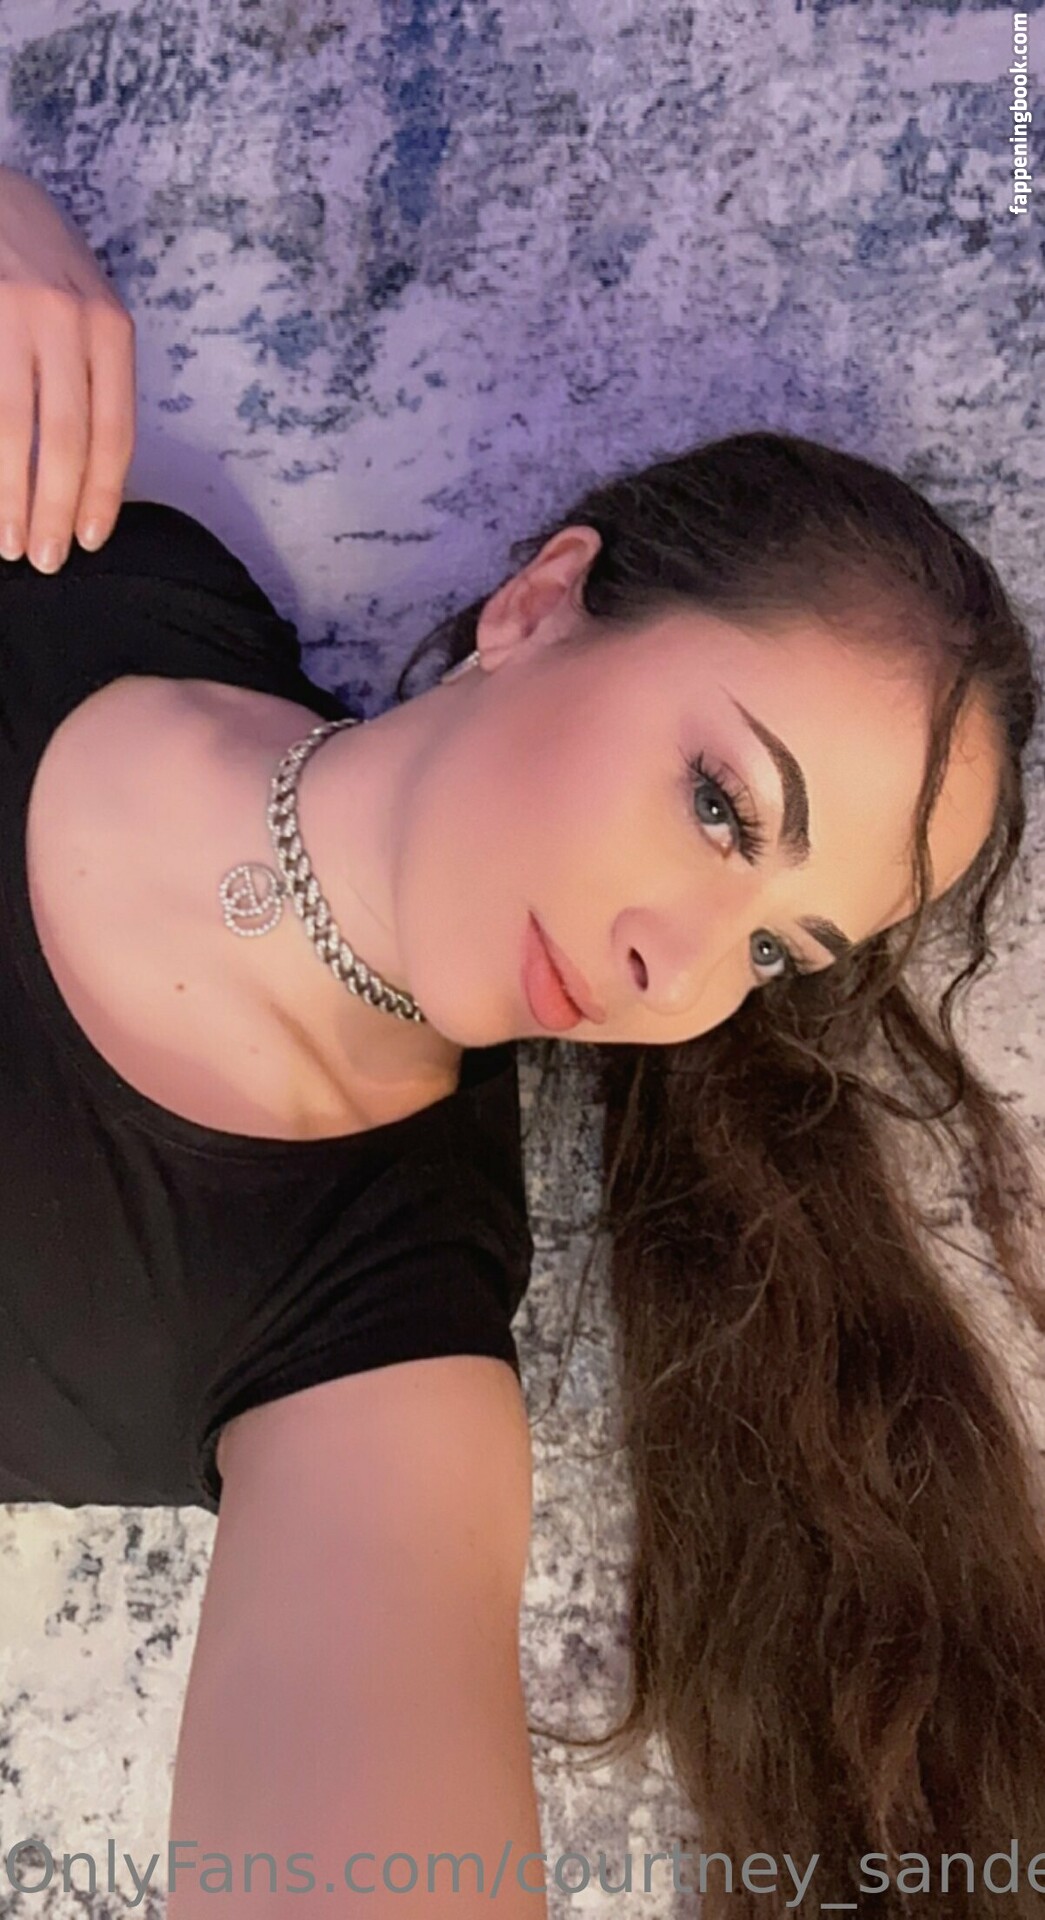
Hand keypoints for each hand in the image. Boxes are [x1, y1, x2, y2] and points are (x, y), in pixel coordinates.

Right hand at [0, 166, 135, 571]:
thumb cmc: (40, 261)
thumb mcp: (87, 307)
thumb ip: (96, 377)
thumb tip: (95, 474)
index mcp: (109, 327)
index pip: (114, 431)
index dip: (103, 496)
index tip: (91, 541)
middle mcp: (66, 320)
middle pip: (66, 440)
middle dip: (56, 509)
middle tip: (45, 560)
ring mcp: (15, 315)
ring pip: (13, 428)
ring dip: (11, 496)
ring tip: (8, 542)